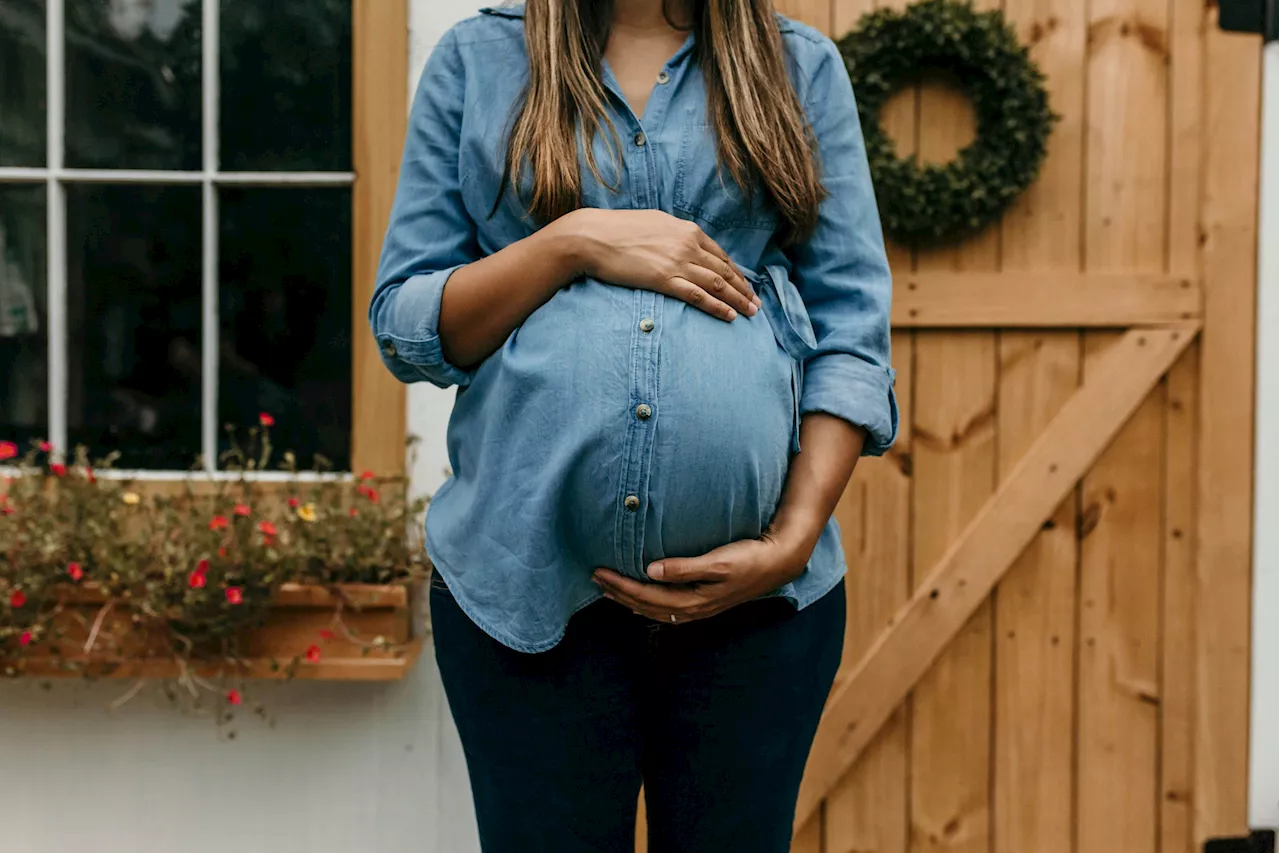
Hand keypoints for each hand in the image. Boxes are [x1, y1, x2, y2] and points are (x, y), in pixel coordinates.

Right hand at [564, 208, 760, 321]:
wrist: (593, 237)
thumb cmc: (618, 229)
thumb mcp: (654, 223)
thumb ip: (674, 234)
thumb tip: (683, 241)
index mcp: (687, 230)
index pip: (721, 255)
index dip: (737, 273)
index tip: (746, 286)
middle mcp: (688, 244)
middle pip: (724, 271)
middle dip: (743, 289)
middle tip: (756, 304)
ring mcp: (677, 262)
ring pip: (717, 284)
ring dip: (737, 300)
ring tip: (750, 313)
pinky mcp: (664, 279)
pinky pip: (697, 296)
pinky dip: (716, 306)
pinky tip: (729, 316)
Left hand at [591, 528, 809, 623]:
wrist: (778, 562)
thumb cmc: (749, 558)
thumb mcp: (718, 562)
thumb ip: (684, 567)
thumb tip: (650, 571)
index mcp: (693, 601)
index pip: (647, 597)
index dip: (621, 586)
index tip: (600, 572)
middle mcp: (693, 609)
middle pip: (646, 606)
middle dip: (619, 593)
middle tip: (595, 577)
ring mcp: (699, 607)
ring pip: (655, 609)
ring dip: (630, 599)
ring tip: (609, 588)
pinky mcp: (704, 600)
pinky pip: (667, 607)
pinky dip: (648, 602)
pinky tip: (640, 596)